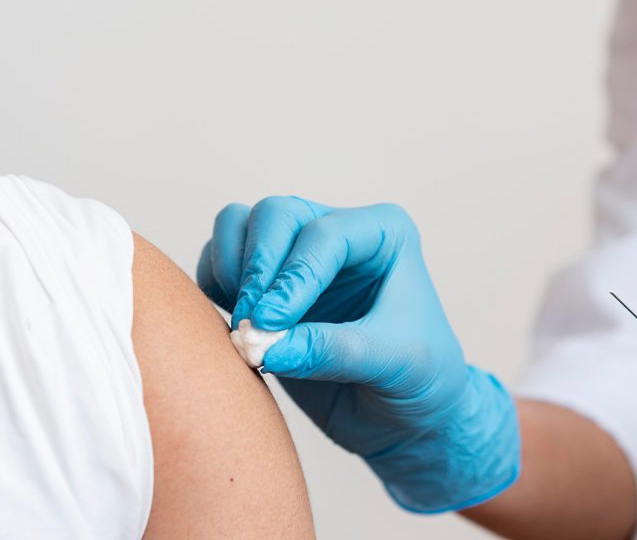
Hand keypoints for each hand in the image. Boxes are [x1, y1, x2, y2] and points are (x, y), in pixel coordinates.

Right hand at [197, 196, 519, 512]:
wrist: (407, 421)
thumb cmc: (421, 382)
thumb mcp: (393, 365)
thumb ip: (332, 351)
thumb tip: (267, 346)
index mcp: (382, 234)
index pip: (324, 234)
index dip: (293, 276)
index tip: (272, 324)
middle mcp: (336, 233)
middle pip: (274, 216)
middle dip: (257, 269)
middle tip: (252, 325)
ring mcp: (296, 255)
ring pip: (238, 227)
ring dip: (230, 271)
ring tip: (243, 325)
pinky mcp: (265, 286)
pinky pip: (220, 263)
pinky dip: (215, 287)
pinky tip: (235, 327)